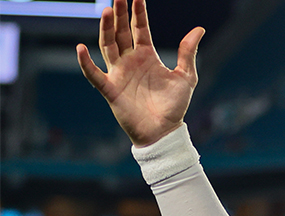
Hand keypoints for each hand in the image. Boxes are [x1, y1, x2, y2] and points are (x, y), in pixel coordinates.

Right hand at [76, 0, 203, 146]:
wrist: (164, 131)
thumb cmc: (174, 106)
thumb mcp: (186, 77)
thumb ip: (188, 52)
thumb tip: (199, 28)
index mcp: (147, 56)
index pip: (139, 29)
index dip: (137, 12)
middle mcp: (130, 61)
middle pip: (120, 32)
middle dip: (118, 14)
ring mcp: (119, 73)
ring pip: (108, 46)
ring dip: (106, 29)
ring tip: (107, 11)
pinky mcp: (110, 89)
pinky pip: (94, 74)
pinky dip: (85, 62)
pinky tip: (81, 48)